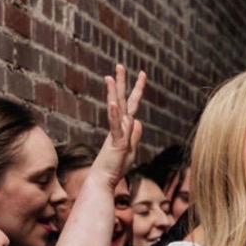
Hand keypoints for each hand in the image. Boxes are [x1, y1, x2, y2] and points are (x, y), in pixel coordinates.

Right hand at [92, 63, 146, 183]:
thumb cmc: (115, 168)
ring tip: (110, 76)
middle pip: (122, 101)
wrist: (103, 181)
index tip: (142, 74)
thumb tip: (138, 122)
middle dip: (122, 83)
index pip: (132, 105)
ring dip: (113, 93)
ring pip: (116, 110)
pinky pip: (115, 127)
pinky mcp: (115, 143)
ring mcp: (116, 134)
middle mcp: (119, 127)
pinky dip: (114, 115)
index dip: (137, 90)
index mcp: (124, 128)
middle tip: (119, 65)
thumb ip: (134, 136)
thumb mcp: (130, 150)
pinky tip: (114, 103)